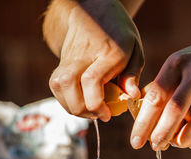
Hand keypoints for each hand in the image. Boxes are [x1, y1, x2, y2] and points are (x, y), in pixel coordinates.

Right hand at [48, 0, 143, 121]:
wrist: (94, 12)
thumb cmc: (119, 34)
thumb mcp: (135, 50)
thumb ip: (132, 74)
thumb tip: (131, 96)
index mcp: (108, 52)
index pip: (92, 80)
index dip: (96, 103)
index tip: (107, 115)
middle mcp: (85, 55)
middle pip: (69, 84)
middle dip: (83, 109)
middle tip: (99, 114)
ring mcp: (70, 57)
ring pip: (58, 86)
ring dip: (72, 106)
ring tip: (89, 110)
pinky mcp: (62, 62)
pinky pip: (56, 85)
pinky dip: (66, 100)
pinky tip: (81, 102)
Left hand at [131, 29, 190, 149]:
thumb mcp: (186, 63)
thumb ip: (167, 84)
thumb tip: (142, 112)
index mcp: (178, 63)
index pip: (155, 96)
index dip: (143, 122)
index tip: (136, 140)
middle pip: (172, 110)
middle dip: (159, 134)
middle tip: (153, 147)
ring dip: (181, 139)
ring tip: (174, 144)